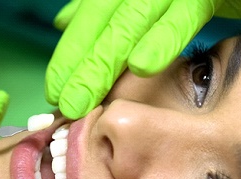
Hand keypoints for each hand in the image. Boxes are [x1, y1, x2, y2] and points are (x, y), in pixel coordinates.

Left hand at [45, 0, 240, 119]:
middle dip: (80, 68)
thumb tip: (63, 21)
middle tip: (66, 106)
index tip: (55, 91)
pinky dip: (163, 39)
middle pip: (101, 25)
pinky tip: (142, 65)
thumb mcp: (136, 5)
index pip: (87, 21)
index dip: (68, 56)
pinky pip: (185, 14)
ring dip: (104, 62)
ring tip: (82, 98)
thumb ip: (100, 14)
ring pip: (130, 22)